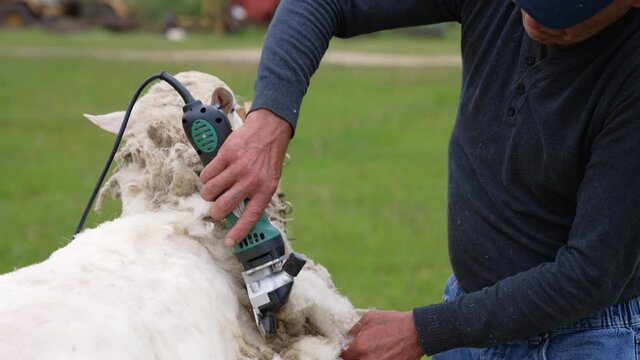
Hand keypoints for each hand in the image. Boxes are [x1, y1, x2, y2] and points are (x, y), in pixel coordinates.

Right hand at [199, 109, 291, 245]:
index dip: (239, 232)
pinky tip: (211, 174)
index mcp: (265, 190)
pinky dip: (206, 177)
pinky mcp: (226, 155)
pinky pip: (207, 173)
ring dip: (208, 193)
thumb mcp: (270, 180)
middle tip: (216, 208)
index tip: (230, 242)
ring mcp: (238, 168)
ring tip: (212, 189)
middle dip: (215, 211)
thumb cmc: (268, 158)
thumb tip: (239, 213)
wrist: (269, 130)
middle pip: (223, 206)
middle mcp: (251, 180)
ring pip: (211, 190)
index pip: (250, 217)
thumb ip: (256, 195)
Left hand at [342, 310, 423, 359]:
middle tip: (360, 350)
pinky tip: (380, 354)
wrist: (416, 332)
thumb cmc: (392, 322)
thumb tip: (345, 336)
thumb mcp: (369, 317)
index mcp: (360, 346)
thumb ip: (354, 328)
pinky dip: (375, 359)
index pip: (343, 356)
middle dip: (354, 356)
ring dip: (363, 359)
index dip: (344, 352)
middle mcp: (367, 359)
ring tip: (371, 351)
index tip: (347, 349)